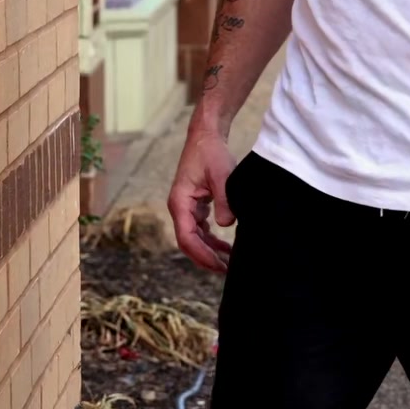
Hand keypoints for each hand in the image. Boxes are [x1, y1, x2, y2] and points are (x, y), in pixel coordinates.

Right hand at [168, 128, 237, 272]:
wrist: (206, 137)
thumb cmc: (211, 153)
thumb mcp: (222, 175)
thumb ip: (224, 201)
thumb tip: (226, 226)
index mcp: (180, 202)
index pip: (187, 238)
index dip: (202, 254)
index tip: (219, 265)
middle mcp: (180, 208)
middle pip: (189, 243)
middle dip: (206, 259)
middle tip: (227, 271)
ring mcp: (186, 208)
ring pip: (195, 238)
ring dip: (210, 251)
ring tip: (229, 264)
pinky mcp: (195, 206)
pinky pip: (200, 230)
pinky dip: (212, 241)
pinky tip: (226, 249)